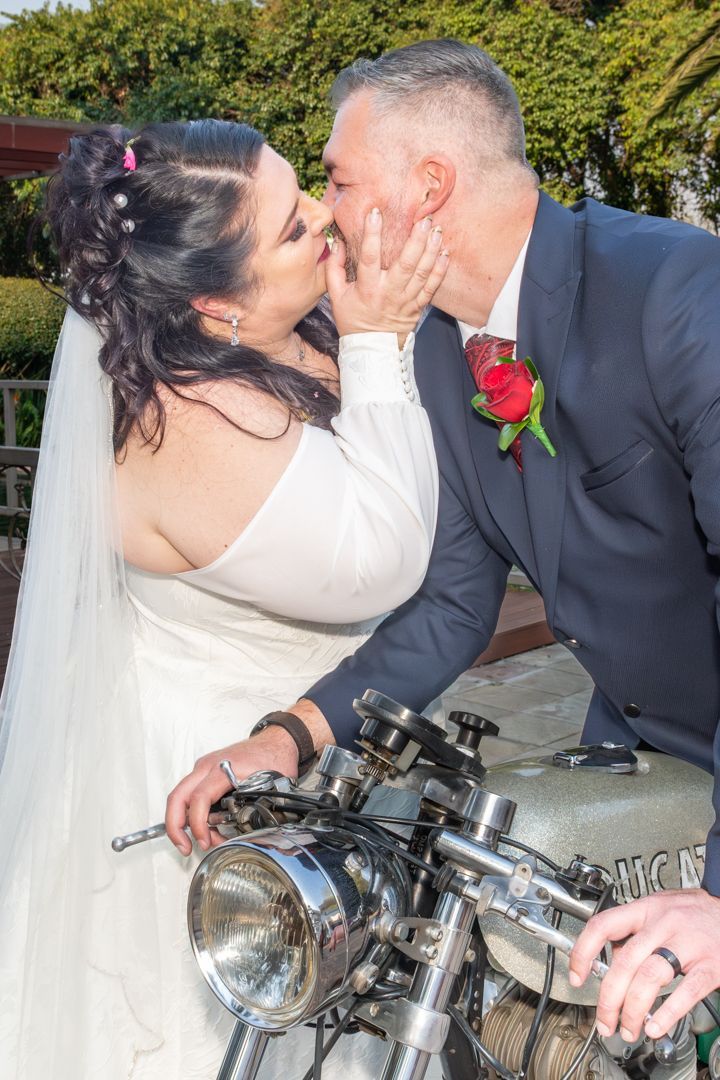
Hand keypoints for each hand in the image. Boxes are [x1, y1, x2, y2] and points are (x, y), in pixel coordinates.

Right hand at [165, 726, 298, 854]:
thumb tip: (246, 833)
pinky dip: (194, 814)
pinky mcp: (206, 773)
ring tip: (207, 840)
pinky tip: (208, 828)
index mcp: (221, 769)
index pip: (199, 798)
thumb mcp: (268, 785)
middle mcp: (207, 767)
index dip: (198, 824)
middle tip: (185, 848)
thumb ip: (254, 809)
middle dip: (175, 827)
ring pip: (181, 797)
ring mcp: (204, 769)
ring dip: (186, 823)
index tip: (204, 841)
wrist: (276, 740)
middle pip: (177, 797)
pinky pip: (191, 795)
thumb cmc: (272, 756)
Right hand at [326, 209, 448, 339]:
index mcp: (367, 289)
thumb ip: (334, 268)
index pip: (369, 257)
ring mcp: (405, 301)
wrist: (371, 350)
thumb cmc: (352, 320)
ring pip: (422, 273)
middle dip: (416, 239)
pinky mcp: (417, 308)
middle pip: (405, 264)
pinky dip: (439, 271)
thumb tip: (338, 242)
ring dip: (431, 250)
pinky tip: (445, 253)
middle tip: (424, 219)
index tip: (375, 212)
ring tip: (437, 230)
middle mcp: (388, 293)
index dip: (372, 234)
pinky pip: (431, 288)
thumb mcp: (337, 296)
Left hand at [569, 888, 719, 1040]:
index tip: (576, 976)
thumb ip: (633, 933)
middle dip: (609, 998)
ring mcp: (687, 944)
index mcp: (645, 909)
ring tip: (628, 1028)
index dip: (583, 952)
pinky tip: (656, 1026)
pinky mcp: (710, 965)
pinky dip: (668, 1012)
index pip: (603, 925)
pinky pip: (687, 990)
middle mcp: (663, 924)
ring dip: (633, 1009)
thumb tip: (610, 962)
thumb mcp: (657, 910)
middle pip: (625, 962)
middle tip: (604, 1021)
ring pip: (650, 977)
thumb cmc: (692, 912)